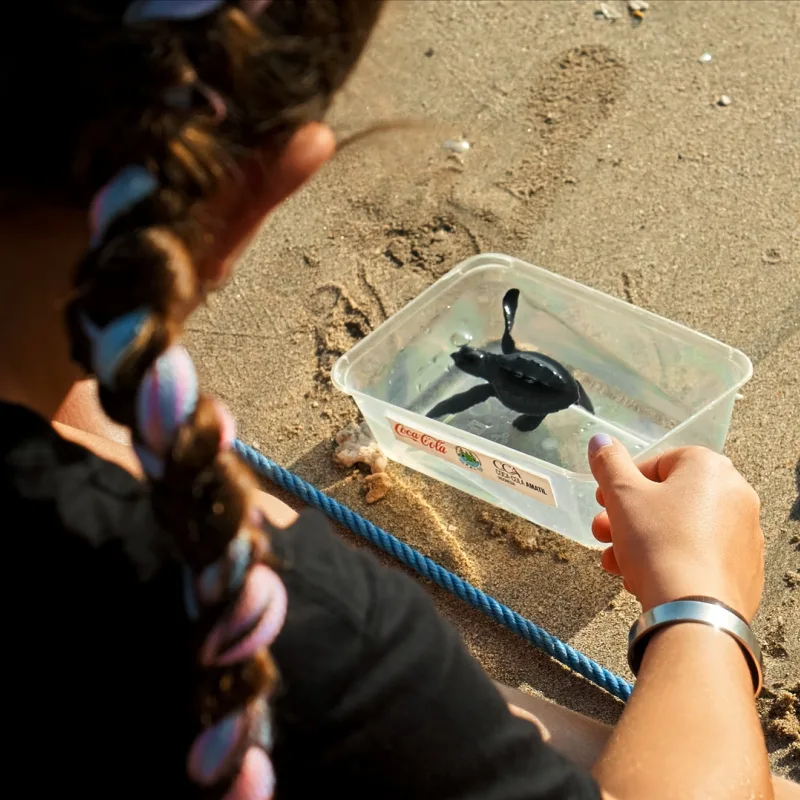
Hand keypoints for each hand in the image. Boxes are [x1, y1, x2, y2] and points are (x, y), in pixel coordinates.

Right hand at [588, 436, 763, 620]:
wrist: (695, 611)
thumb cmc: (659, 543)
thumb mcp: (622, 495)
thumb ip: (609, 463)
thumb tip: (601, 441)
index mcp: (710, 469)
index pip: (660, 462)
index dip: (624, 481)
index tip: (604, 500)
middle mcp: (736, 495)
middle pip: (668, 499)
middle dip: (628, 517)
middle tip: (602, 533)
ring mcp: (744, 536)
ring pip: (680, 531)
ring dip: (641, 542)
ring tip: (614, 563)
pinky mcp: (744, 571)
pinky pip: (698, 557)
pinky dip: (670, 562)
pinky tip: (642, 579)